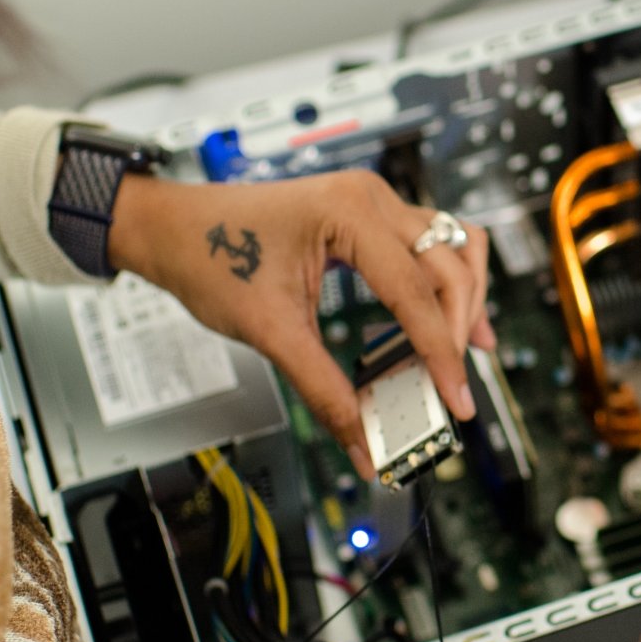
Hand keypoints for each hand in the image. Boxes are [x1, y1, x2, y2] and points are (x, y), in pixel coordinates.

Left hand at [107, 170, 493, 475]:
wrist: (173, 229)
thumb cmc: (209, 257)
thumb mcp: (270, 332)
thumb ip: (324, 390)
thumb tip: (362, 442)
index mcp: (349, 213)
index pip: (416, 292)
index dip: (440, 353)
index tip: (456, 399)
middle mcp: (371, 199)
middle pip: (450, 264)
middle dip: (458, 329)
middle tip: (453, 387)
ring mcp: (374, 204)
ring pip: (453, 245)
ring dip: (465, 298)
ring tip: (467, 350)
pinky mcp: (369, 218)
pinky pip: (431, 244)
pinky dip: (448, 282)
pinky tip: (452, 321)